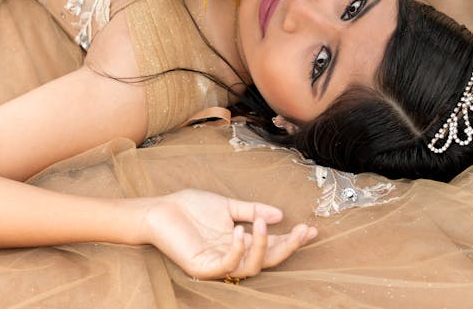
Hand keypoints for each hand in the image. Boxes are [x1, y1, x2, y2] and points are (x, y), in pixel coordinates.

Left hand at [142, 189, 316, 279]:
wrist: (161, 209)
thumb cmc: (191, 207)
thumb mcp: (228, 205)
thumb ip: (252, 210)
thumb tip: (280, 215)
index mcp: (240, 242)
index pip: (271, 245)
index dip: (292, 239)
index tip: (311, 228)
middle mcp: (233, 256)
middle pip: (267, 259)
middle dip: (287, 247)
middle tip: (302, 231)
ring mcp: (218, 263)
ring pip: (251, 266)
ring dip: (262, 246)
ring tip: (262, 223)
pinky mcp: (202, 267)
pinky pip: (225, 265)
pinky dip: (236, 250)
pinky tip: (239, 231)